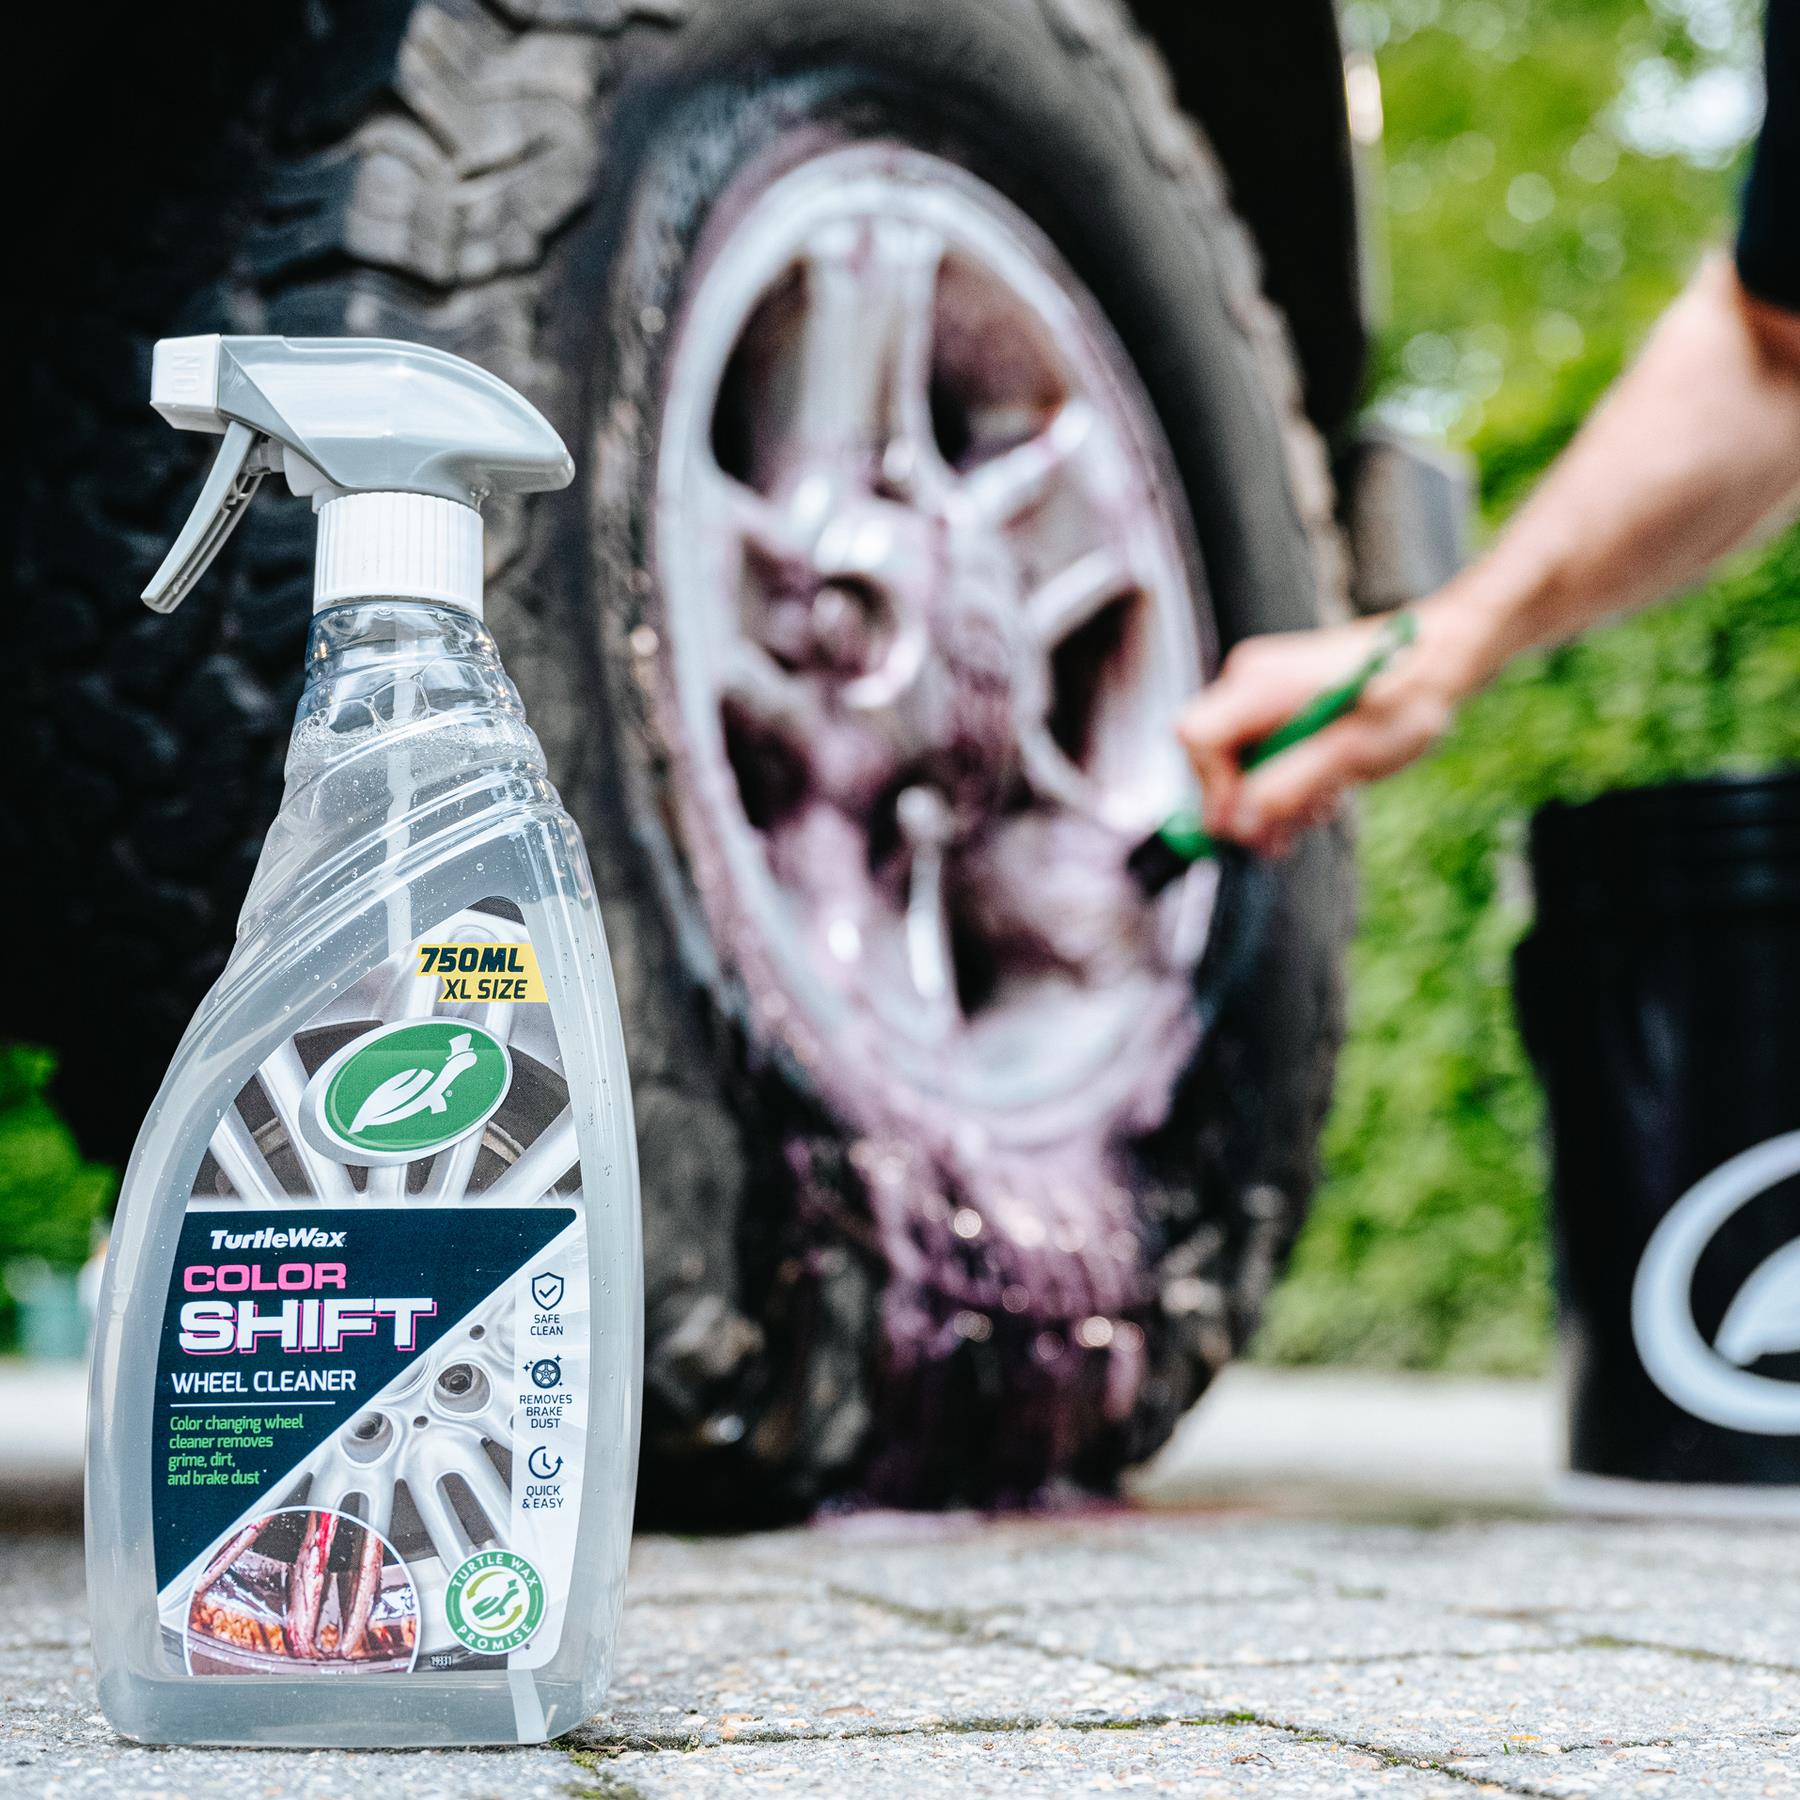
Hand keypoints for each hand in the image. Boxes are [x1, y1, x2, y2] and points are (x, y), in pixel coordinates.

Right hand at [1177, 606, 1472, 855]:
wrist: (1438, 656)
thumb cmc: (1406, 697)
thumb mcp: (1353, 753)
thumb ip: (1291, 786)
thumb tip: (1238, 823)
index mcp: (1261, 683)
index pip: (1197, 738)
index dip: (1216, 788)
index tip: (1254, 822)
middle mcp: (1249, 680)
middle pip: (1211, 756)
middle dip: (1245, 803)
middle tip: (1287, 836)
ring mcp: (1259, 690)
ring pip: (1234, 762)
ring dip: (1269, 799)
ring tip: (1318, 811)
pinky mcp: (1274, 702)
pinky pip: (1256, 752)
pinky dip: (1281, 781)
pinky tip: (1320, 791)